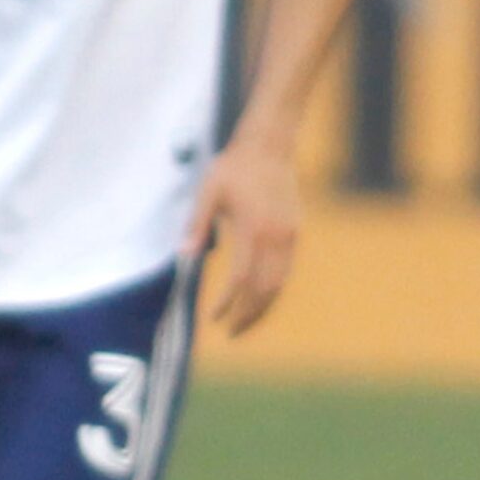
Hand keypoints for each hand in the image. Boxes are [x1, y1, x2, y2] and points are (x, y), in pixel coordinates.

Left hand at [185, 128, 307, 336]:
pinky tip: (258, 300)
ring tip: (245, 324)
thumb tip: (185, 256)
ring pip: (280, 284)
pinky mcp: (295, 232)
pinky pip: (286, 271)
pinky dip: (273, 291)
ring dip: (263, 308)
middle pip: (265, 289)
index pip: (241, 278)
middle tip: (231, 334)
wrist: (270, 146)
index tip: (215, 318)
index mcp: (252, 228)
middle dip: (248, 315)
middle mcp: (275, 236)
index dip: (228, 303)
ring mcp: (289, 235)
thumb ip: (197, 224)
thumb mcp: (208, 191)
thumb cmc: (233, 167)